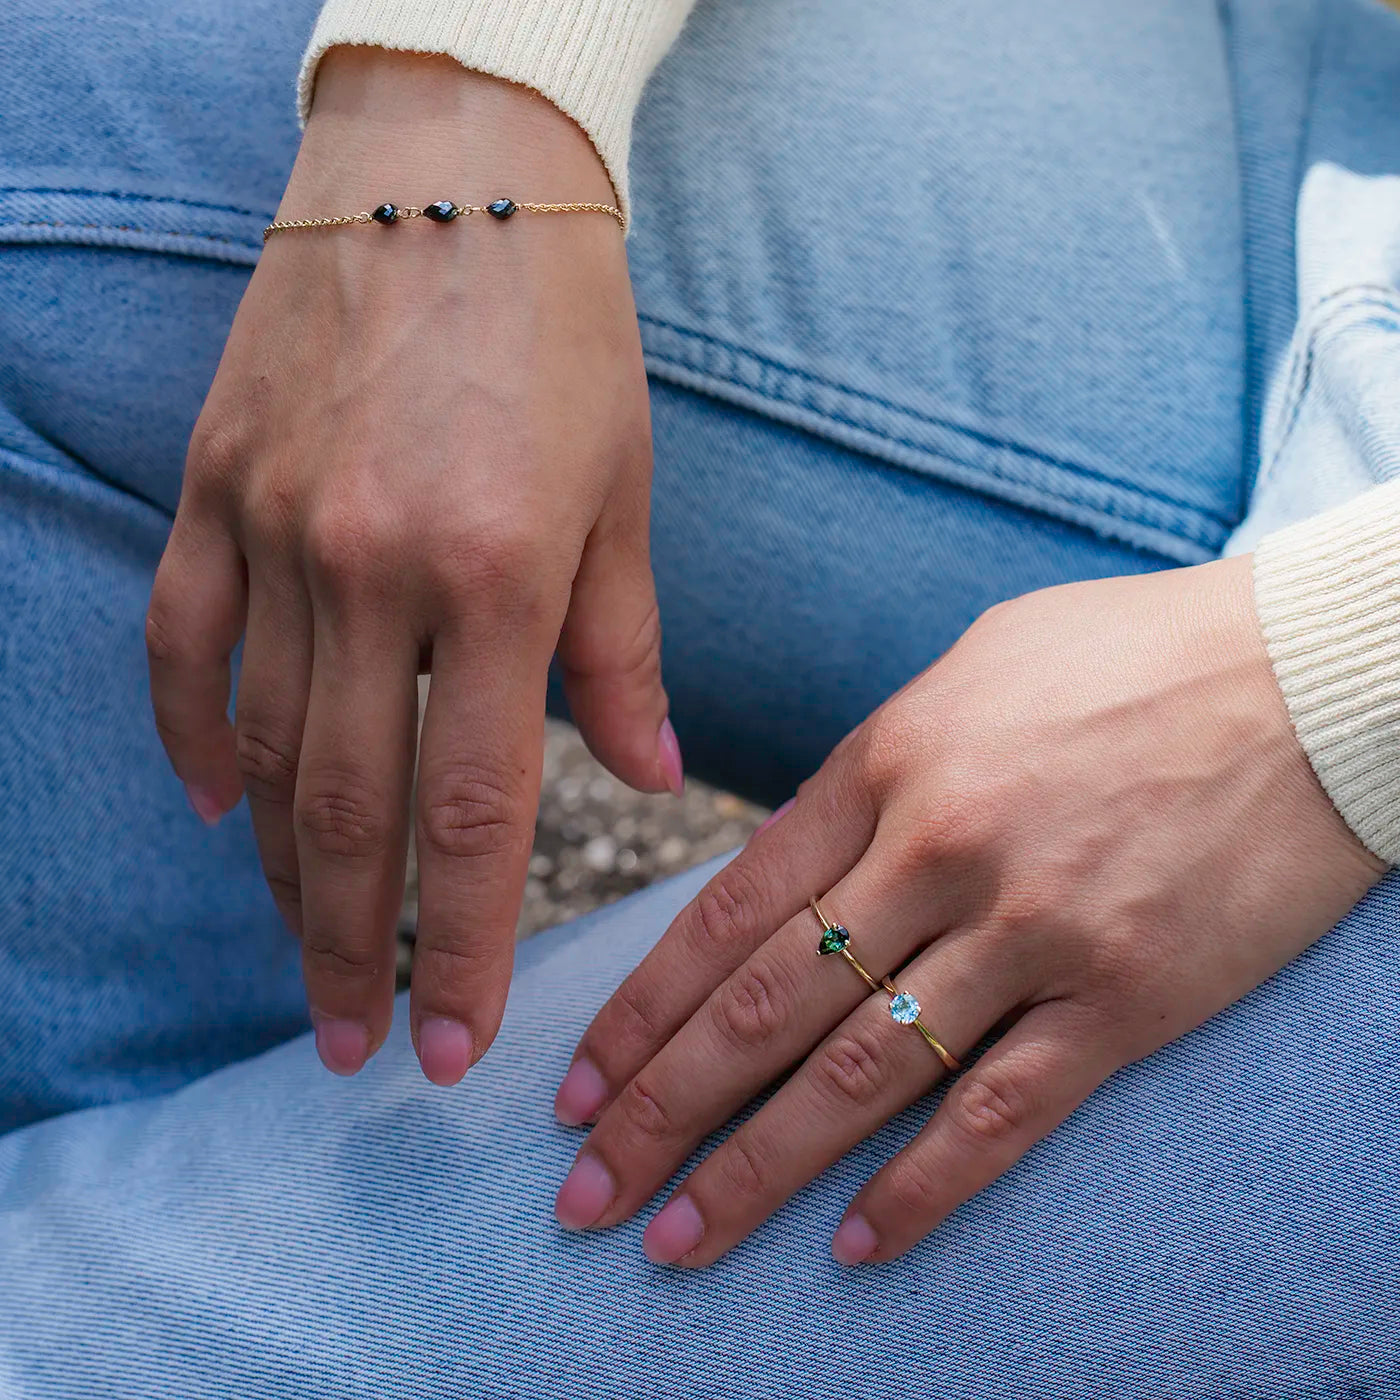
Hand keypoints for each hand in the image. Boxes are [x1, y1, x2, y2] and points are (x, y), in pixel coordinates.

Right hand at [145, 50, 679, 1085]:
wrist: (452, 174)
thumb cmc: (566, 338)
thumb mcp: (623, 494)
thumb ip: (624, 652)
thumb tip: (651, 778)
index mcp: (498, 577)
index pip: (475, 816)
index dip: (460, 947)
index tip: (450, 1048)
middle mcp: (370, 567)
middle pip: (350, 812)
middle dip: (353, 950)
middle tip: (355, 1047)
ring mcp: (275, 526)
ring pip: (263, 748)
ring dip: (283, 873)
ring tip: (309, 956)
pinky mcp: (214, 484)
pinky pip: (179, 642)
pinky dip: (193, 737)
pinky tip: (221, 809)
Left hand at [551, 555, 1384, 1264]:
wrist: (1309, 676)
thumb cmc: (1123, 659)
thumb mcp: (964, 677)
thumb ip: (867, 773)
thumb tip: (786, 862)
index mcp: (887, 762)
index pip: (729, 909)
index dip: (644, 1008)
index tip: (582, 1083)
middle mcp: (941, 850)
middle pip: (768, 1004)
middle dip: (663, 1107)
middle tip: (584, 1189)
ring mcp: (1033, 929)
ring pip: (862, 1076)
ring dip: (756, 1170)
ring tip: (674, 1237)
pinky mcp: (1128, 995)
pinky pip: (1003, 1113)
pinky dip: (922, 1191)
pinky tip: (853, 1247)